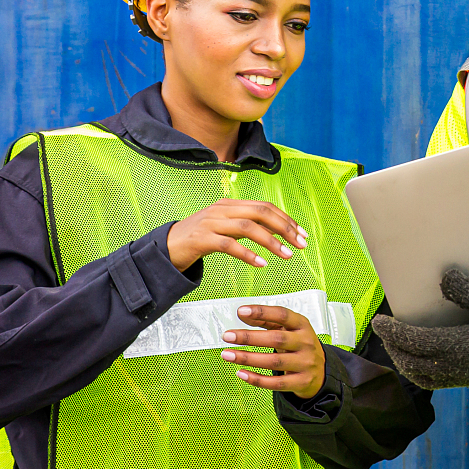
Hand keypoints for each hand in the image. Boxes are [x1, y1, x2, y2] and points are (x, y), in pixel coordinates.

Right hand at [166, 200, 307, 272]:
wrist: (166, 248)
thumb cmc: (200, 239)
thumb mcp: (225, 228)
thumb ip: (247, 226)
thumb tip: (277, 230)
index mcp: (230, 204)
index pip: (265, 207)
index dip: (286, 219)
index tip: (303, 234)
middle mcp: (222, 209)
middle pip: (260, 212)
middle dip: (285, 228)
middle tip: (301, 244)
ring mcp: (210, 223)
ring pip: (247, 227)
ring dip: (271, 241)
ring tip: (287, 255)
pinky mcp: (201, 239)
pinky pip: (228, 245)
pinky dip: (247, 253)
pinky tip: (261, 263)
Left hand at [222, 304, 326, 395]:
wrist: (321, 371)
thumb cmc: (299, 346)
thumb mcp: (288, 329)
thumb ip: (267, 320)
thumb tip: (243, 315)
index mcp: (302, 325)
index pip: (282, 315)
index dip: (262, 312)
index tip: (240, 311)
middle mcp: (306, 343)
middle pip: (276, 339)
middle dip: (249, 337)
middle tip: (227, 336)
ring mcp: (305, 363)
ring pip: (274, 362)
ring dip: (247, 358)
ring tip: (227, 355)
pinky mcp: (301, 382)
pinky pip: (275, 383)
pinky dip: (256, 379)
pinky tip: (241, 373)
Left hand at [368, 269, 468, 389]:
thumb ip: (468, 291)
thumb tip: (443, 278)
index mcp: (456, 348)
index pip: (412, 342)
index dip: (391, 332)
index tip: (379, 320)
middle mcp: (456, 367)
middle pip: (412, 364)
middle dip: (395, 349)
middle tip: (387, 332)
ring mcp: (467, 376)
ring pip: (424, 377)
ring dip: (407, 363)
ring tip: (403, 347)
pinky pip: (439, 381)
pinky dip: (424, 371)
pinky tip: (432, 358)